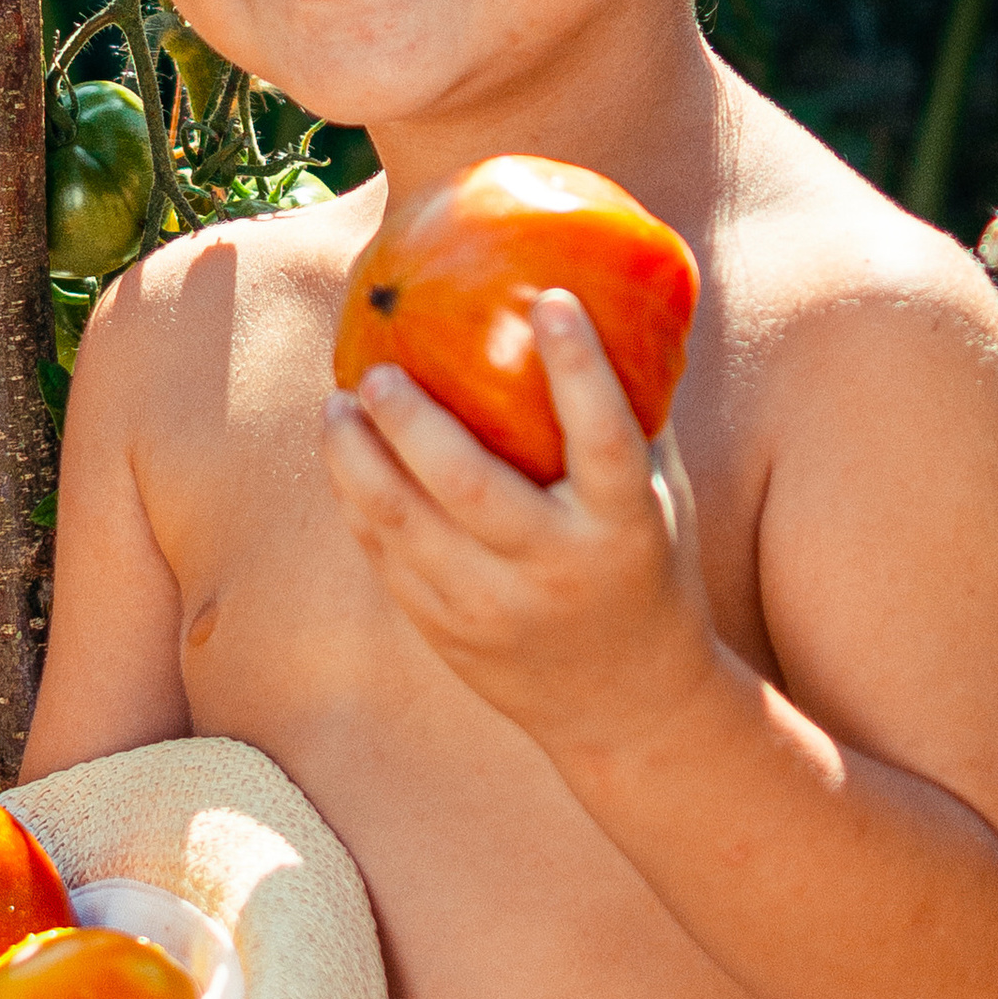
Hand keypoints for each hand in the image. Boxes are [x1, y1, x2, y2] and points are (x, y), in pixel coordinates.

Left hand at [321, 290, 720, 760]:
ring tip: (338, 406)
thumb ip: (636, 413)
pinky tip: (345, 458)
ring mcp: (493, 608)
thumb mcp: (660, 501)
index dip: (580, 368)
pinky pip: (385, 558)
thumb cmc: (646, 571)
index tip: (549, 298)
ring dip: (357, 460)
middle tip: (380, 370)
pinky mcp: (446, 633)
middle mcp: (555, 571)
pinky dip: (357, 502)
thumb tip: (610, 293)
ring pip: (403, 525)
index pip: (603, 439)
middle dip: (413, 421)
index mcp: (623, 529)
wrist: (626, 705)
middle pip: (468, 486)